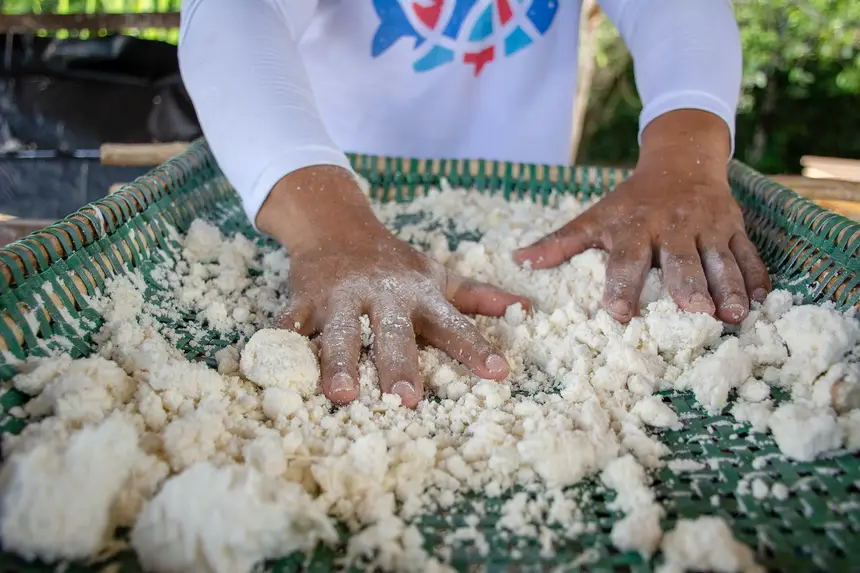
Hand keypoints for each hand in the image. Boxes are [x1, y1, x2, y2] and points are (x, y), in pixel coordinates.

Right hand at [257, 166, 529, 408]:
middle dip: (400, 366)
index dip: (475, 349)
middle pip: (393, 334)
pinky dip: (283, 345)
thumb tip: (527, 309)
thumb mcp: (437, 276)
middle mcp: (381, 294)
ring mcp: (340, 296)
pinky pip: (292, 326)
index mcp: (418, 294)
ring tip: (342, 396)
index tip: (498, 373)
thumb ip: (478, 297)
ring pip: (341, 333)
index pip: (453, 324)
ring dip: (340, 364)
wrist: (335, 225)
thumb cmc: (393, 263)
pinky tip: (276, 369)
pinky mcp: (303, 299)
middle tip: (408, 399)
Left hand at [514, 110, 770, 324]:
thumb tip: (518, 261)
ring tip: (734, 315)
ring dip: (728, 287)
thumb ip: (560, 242)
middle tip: (694, 313)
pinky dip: (756, 276)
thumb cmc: (632, 200)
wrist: (681, 158)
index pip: (626, 261)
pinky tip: (762, 300)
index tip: (619, 314)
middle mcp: (672, 227)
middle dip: (688, 286)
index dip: (622, 287)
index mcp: (635, 229)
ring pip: (720, 260)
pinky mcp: (734, 226)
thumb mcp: (595, 216)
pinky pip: (748, 252)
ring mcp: (708, 226)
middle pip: (681, 261)